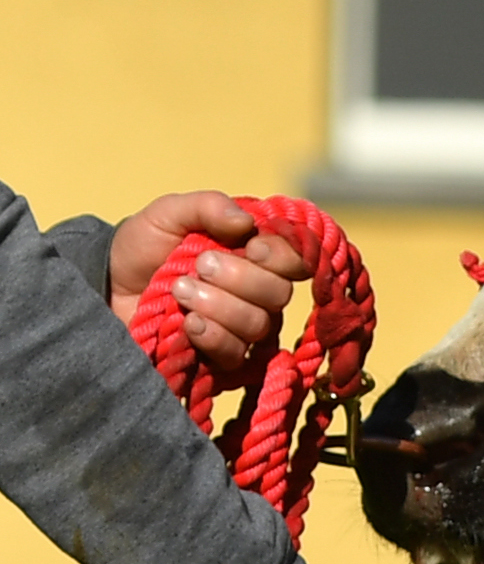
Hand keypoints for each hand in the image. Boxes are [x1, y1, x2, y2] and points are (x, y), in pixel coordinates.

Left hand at [106, 193, 300, 371]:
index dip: (280, 257)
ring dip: (218, 305)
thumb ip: (206, 207)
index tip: (250, 247)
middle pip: (279, 294)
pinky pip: (237, 353)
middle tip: (199, 266)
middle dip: (239, 278)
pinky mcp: (223, 356)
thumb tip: (246, 223)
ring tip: (179, 292)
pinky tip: (187, 323)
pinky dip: (213, 336)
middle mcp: (257, 293)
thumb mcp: (167, 214)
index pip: (295, 261)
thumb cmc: (142, 248)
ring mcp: (242, 327)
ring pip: (258, 324)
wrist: (108, 287)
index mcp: (253, 256)